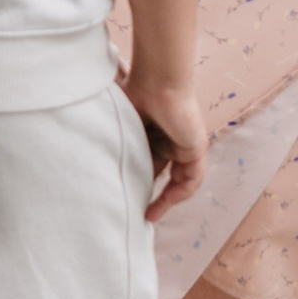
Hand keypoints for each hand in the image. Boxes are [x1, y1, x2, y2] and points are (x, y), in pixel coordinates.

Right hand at [123, 67, 208, 217]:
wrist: (158, 82)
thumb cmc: (136, 94)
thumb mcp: (123, 127)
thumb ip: (119, 145)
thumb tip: (101, 168)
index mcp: (152, 132)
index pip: (147, 163)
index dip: (138, 181)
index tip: (125, 196)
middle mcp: (169, 140)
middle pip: (162, 174)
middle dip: (150, 195)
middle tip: (137, 213)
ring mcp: (183, 144)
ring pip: (178, 179)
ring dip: (166, 200)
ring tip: (150, 216)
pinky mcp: (196, 147)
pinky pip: (192, 177)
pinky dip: (181, 192)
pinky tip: (166, 203)